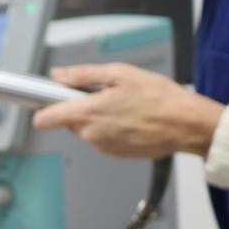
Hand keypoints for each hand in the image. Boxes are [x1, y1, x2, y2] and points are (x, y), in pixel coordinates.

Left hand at [33, 63, 225, 158]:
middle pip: (69, 121)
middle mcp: (91, 134)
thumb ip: (82, 76)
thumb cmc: (159, 98)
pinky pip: (104, 139)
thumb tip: (59, 75)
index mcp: (87, 113)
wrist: (187, 124)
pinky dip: (112, 129)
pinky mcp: (117, 155)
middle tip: (104, 94)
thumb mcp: (118, 74)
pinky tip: (132, 119)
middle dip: (80, 108)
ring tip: (124, 106)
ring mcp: (103, 147)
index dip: (42, 107)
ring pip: (88, 130)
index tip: (43, 99)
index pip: (45, 118)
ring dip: (99, 118)